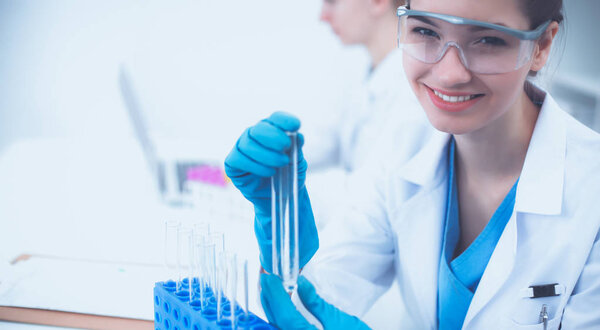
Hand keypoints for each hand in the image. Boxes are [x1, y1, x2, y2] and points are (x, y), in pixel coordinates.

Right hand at [224, 112, 317, 272]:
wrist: (280, 197)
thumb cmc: (288, 175)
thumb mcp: (298, 162)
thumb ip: (297, 149)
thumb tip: (298, 137)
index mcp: (271, 130)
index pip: (275, 119)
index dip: (284, 120)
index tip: (296, 125)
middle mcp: (254, 135)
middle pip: (258, 128)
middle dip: (273, 136)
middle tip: (285, 146)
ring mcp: (241, 148)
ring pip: (248, 144)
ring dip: (266, 154)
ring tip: (281, 164)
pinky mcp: (232, 163)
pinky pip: (239, 159)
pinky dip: (256, 166)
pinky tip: (269, 172)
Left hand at [260, 273, 370, 329]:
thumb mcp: (342, 322)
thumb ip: (317, 304)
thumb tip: (301, 282)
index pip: (286, 317)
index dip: (276, 295)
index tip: (269, 278)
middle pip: (276, 324)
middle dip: (269, 302)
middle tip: (266, 280)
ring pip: (277, 329)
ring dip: (271, 311)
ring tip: (270, 291)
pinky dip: (279, 321)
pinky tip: (279, 309)